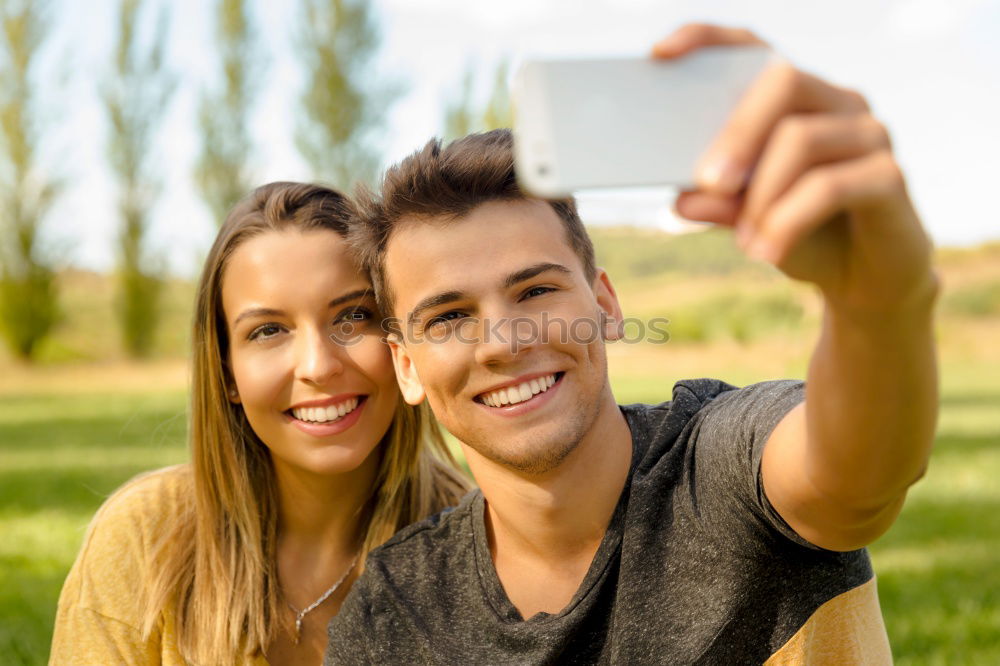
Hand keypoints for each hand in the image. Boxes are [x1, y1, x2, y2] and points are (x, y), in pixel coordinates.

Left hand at [653, 24, 936, 314]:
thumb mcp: (749, 220)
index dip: (708, 39)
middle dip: (736, 132)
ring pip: (800, 139)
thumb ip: (719, 204)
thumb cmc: (803, 235)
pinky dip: (788, 221)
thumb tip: (683, 199)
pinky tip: (767, 251)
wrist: (863, 280)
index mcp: (795, 99)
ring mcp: (869, 132)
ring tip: (744, 242)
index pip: (754, 48)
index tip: (661, 54)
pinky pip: (829, 186)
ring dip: (759, 196)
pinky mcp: (890, 175)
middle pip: (783, 81)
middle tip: (707, 182)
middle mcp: (836, 101)